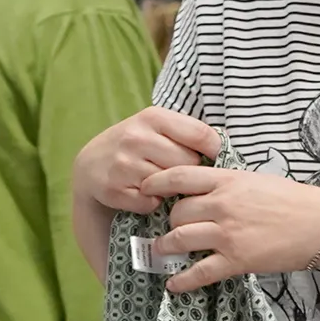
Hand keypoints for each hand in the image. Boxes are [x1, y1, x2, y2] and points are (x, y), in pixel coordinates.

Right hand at [76, 108, 218, 214]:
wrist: (91, 163)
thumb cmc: (137, 145)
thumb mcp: (158, 127)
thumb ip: (188, 133)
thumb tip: (228, 143)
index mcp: (153, 117)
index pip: (201, 135)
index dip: (215, 150)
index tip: (216, 159)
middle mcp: (136, 137)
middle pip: (188, 163)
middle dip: (188, 170)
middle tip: (176, 170)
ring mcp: (123, 164)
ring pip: (170, 185)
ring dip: (169, 189)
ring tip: (157, 180)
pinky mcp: (114, 189)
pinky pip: (151, 203)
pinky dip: (151, 203)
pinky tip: (141, 193)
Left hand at [143, 166, 319, 294]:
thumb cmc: (297, 201)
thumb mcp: (258, 181)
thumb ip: (229, 184)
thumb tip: (206, 190)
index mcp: (227, 180)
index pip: (178, 177)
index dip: (155, 184)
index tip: (144, 190)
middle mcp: (222, 205)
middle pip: (175, 212)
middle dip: (168, 222)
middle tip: (169, 229)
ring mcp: (227, 233)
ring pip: (179, 239)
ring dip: (165, 248)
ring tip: (163, 252)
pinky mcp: (236, 260)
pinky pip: (198, 272)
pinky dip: (181, 280)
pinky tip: (173, 284)